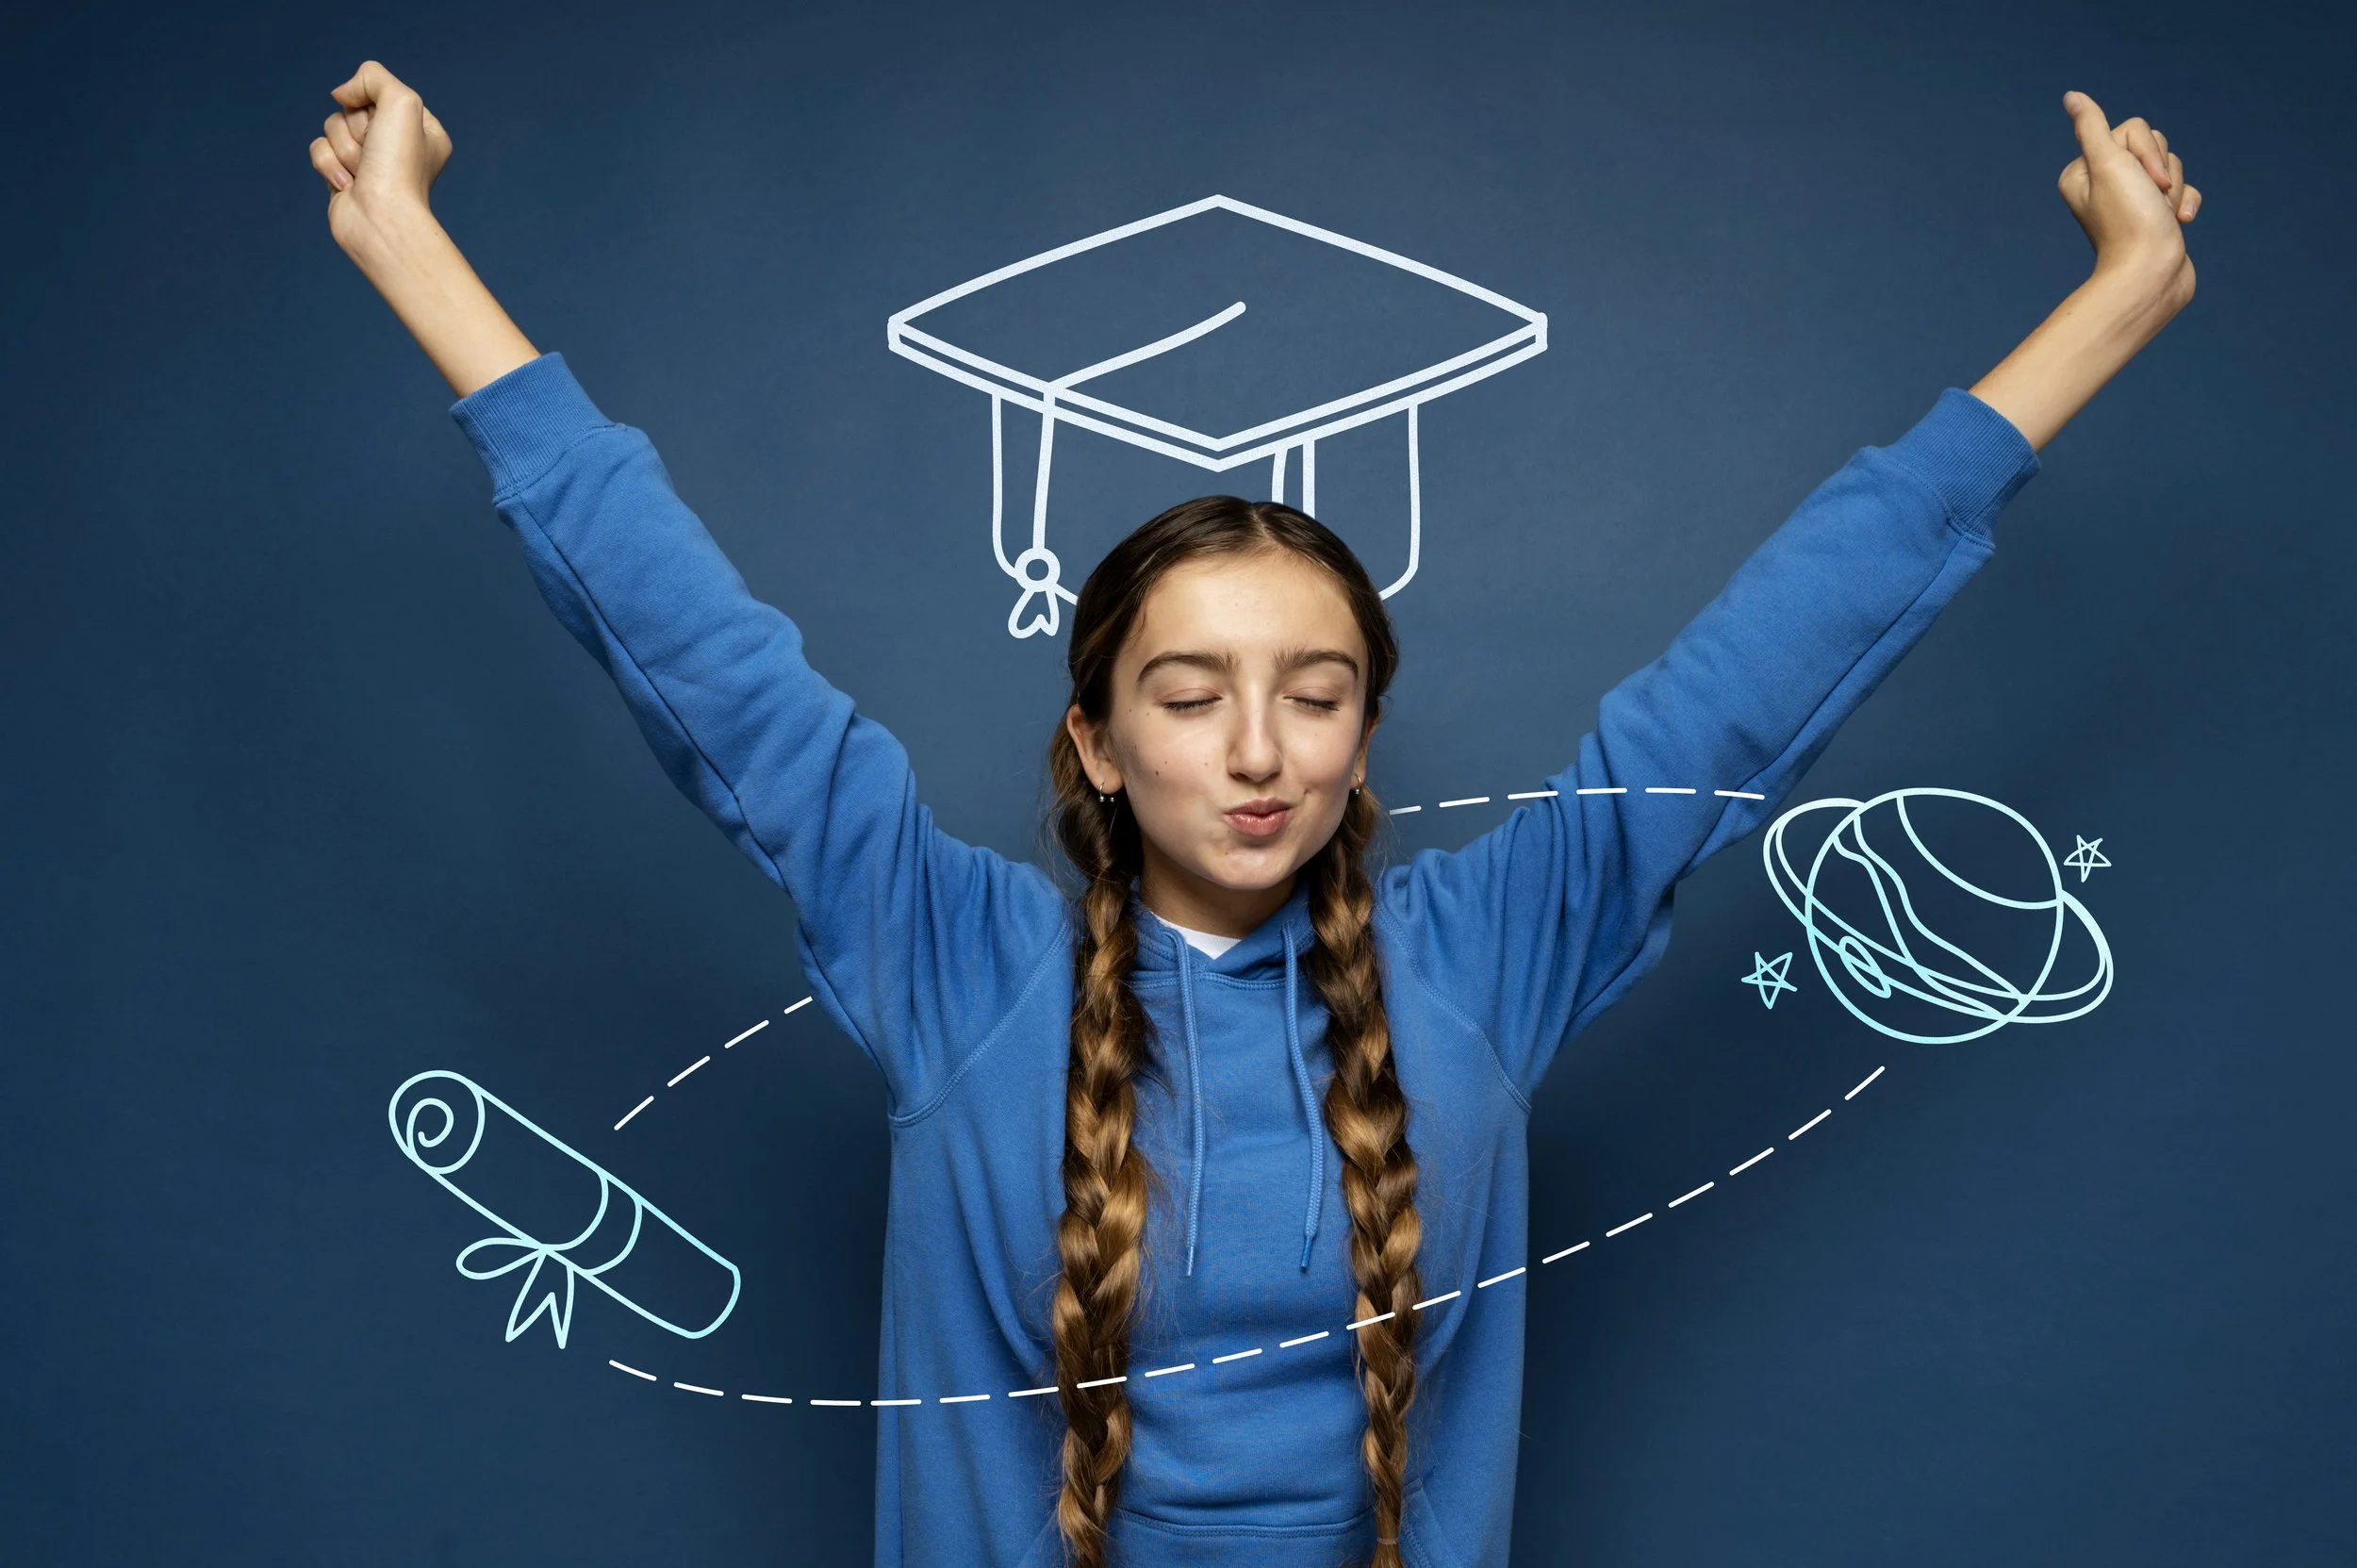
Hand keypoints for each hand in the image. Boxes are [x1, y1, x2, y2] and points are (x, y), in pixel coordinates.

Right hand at [308, 61, 452, 255]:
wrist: (381, 219)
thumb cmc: (399, 165)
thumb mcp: (401, 101)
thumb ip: (373, 77)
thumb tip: (342, 93)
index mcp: (423, 128)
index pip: (381, 92)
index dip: (374, 103)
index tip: (386, 125)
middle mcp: (398, 144)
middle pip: (353, 107)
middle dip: (356, 127)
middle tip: (374, 152)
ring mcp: (370, 162)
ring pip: (332, 126)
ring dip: (344, 147)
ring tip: (363, 172)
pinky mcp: (343, 176)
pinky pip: (319, 149)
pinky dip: (328, 164)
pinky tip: (348, 185)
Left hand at [2057, 90, 2199, 313]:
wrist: (2152, 276)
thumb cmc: (2129, 221)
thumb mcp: (2108, 165)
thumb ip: (2092, 128)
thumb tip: (2072, 97)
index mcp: (2084, 170)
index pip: (2132, 129)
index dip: (2145, 151)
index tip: (2140, 181)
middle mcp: (2105, 183)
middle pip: (2153, 146)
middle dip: (2162, 170)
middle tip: (2151, 200)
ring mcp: (2132, 200)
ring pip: (2171, 166)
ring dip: (2175, 190)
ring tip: (2162, 217)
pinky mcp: (2155, 214)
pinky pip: (2183, 190)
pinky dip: (2185, 203)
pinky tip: (2178, 223)